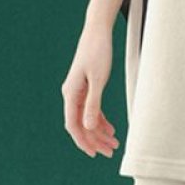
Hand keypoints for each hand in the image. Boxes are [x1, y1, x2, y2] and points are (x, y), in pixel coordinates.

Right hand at [62, 21, 120, 158]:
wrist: (97, 32)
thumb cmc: (98, 52)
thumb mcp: (98, 79)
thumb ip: (93, 104)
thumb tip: (87, 127)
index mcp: (71, 94)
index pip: (73, 125)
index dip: (83, 141)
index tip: (95, 153)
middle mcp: (71, 95)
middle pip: (81, 124)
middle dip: (94, 140)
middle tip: (110, 152)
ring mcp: (78, 92)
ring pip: (86, 118)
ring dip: (99, 132)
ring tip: (114, 143)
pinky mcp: (86, 87)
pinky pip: (91, 109)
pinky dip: (100, 120)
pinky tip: (110, 129)